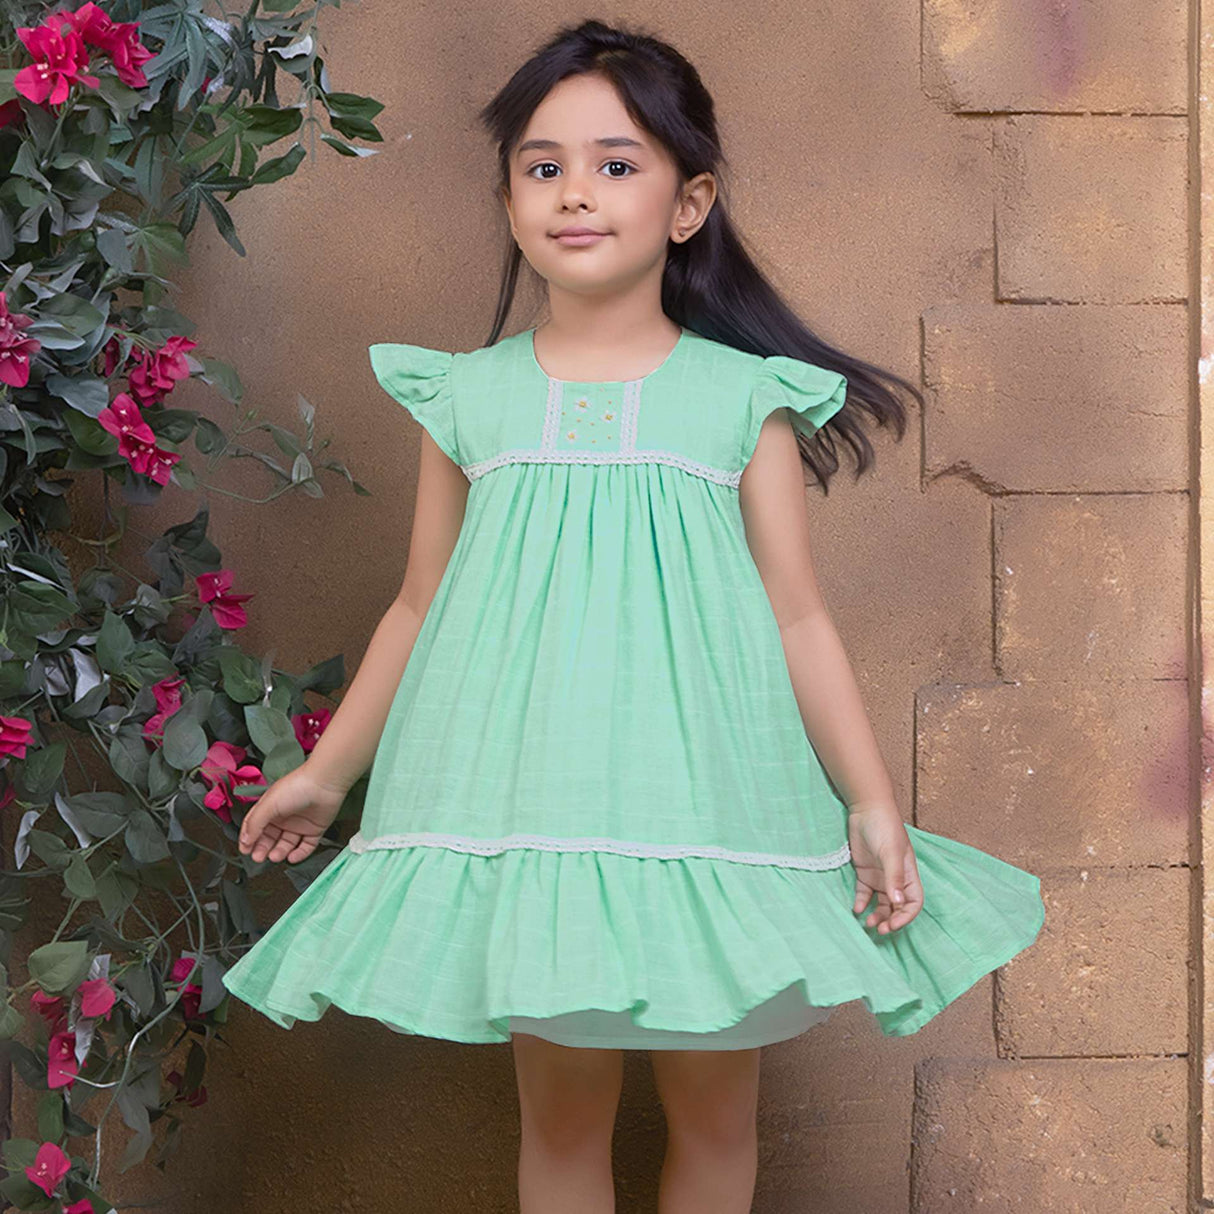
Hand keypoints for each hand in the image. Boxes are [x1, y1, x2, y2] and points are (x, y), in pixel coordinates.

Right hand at [236, 765, 347, 863]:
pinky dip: (300, 854)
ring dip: (280, 852)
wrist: (324, 783)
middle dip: (263, 849)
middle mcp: (284, 817)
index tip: (245, 850)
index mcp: (270, 808)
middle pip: (270, 838)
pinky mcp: (315, 830)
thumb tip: (245, 839)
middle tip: (258, 857)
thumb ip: (254, 823)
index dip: (249, 839)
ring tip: (275, 856)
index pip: (255, 827)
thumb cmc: (297, 786)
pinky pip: (306, 846)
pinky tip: (293, 857)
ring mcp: (299, 824)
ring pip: (287, 844)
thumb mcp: (268, 804)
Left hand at [846, 803, 923, 934]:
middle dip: (890, 920)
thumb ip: (894, 877)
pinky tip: (856, 909)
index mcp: (908, 875)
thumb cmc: (884, 827)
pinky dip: (861, 903)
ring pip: (880, 904)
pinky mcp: (864, 872)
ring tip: (867, 924)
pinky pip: (864, 894)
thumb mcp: (890, 852)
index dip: (906, 917)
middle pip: (897, 907)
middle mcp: (895, 879)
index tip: (893, 925)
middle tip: (879, 929)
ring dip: (876, 915)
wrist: (866, 809)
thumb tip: (898, 903)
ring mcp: (880, 876)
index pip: (913, 903)